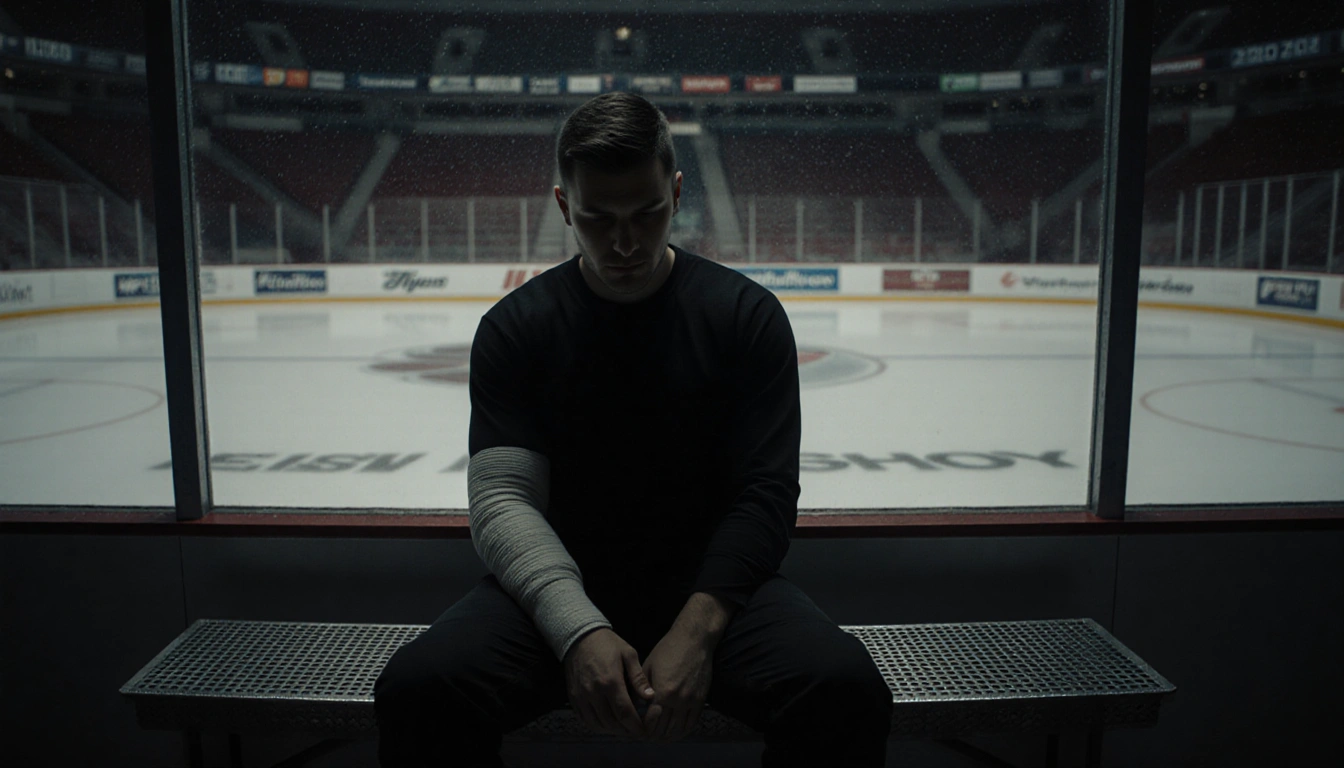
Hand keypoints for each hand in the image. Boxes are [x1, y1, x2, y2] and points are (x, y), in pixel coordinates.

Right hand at [562, 627, 655, 738]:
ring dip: (612, 730)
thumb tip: (650, 697)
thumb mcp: (628, 654)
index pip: (624, 713)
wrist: (579, 636)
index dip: (635, 726)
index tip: (643, 730)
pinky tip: (607, 723)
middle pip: (612, 723)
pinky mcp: (573, 697)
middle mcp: (594, 692)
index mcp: (611, 681)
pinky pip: (585, 719)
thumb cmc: (607, 643)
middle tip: (635, 730)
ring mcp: (582, 696)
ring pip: (598, 724)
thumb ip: (638, 678)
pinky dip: (597, 726)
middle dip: (626, 730)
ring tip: (623, 728)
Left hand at [639, 625, 713, 742]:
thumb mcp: (648, 667)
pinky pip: (691, 723)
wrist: (694, 640)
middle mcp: (677, 700)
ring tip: (658, 738)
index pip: (650, 722)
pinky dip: (682, 732)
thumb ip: (640, 689)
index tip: (636, 731)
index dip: (642, 730)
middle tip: (645, 737)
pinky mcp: (700, 700)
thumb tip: (631, 705)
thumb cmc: (668, 650)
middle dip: (652, 736)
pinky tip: (674, 733)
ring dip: (666, 737)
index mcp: (662, 692)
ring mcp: (690, 701)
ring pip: (677, 730)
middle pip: (663, 729)